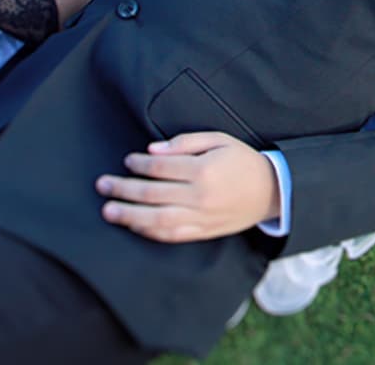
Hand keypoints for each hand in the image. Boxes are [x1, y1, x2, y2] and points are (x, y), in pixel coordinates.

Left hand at [96, 132, 280, 242]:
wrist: (272, 190)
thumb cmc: (243, 161)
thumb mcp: (220, 140)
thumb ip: (185, 142)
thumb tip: (152, 150)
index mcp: (204, 170)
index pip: (161, 167)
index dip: (139, 164)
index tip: (127, 161)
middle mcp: (200, 196)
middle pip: (152, 193)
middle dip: (123, 189)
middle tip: (103, 185)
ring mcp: (201, 217)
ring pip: (156, 219)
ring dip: (129, 215)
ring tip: (109, 211)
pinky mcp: (203, 232)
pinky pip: (170, 235)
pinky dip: (149, 231)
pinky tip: (134, 226)